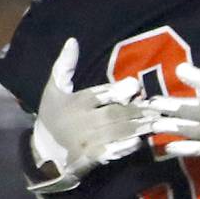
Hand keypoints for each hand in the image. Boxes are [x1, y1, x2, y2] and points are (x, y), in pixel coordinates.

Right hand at [30, 38, 152, 191]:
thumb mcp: (54, 89)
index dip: (121, 89)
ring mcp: (88, 141)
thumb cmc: (52, 117)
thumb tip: (72, 40)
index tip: (137, 86)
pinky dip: (125, 147)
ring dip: (138, 127)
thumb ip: (64, 65)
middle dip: (137, 110)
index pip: (102, 93)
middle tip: (158, 107)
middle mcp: (83, 121)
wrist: (41, 153)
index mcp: (77, 102)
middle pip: (115, 113)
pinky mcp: (91, 158)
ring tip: (157, 122)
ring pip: (117, 132)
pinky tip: (139, 142)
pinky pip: (111, 152)